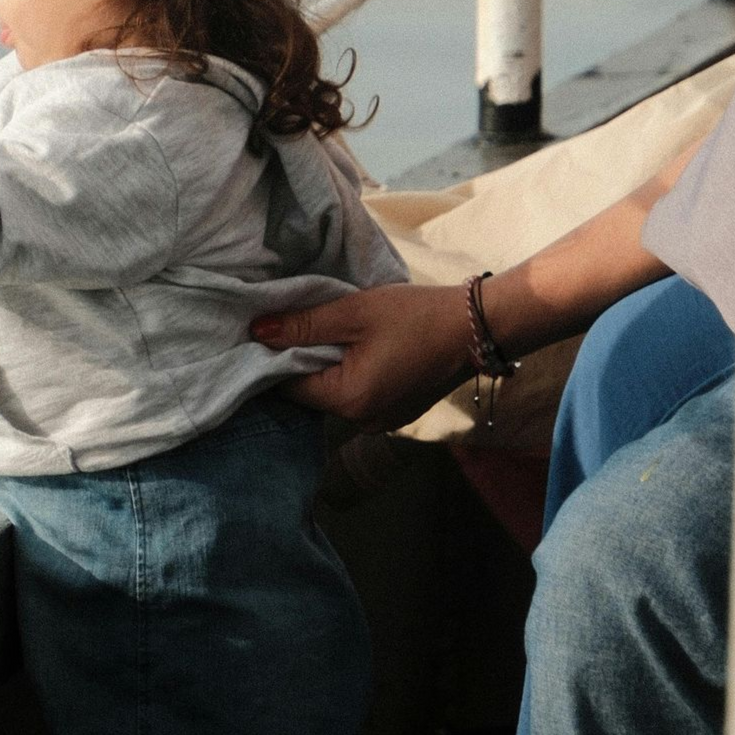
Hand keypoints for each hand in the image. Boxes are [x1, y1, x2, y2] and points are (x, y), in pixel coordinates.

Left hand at [251, 283, 472, 431]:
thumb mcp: (353, 313)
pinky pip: (357, 395)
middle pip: (311, 393)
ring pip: (334, 394)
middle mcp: (363, 422)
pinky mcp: (396, 412)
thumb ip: (303, 325)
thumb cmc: (414, 316)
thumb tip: (256, 332)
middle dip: (300, 361)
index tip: (269, 330)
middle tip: (296, 324)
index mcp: (350, 401)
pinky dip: (349, 373)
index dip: (274, 359)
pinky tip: (353, 347)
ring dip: (325, 366)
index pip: (288, 387)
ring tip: (324, 332)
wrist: (478, 326)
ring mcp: (382, 421)